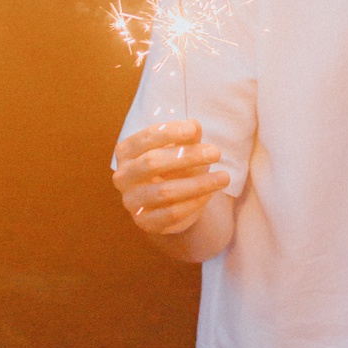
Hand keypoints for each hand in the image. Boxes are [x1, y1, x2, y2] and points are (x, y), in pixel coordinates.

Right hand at [113, 119, 229, 236]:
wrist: (169, 203)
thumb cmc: (174, 168)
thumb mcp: (181, 149)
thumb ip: (187, 137)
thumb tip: (195, 125)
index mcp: (127, 152)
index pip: (145, 138)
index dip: (168, 132)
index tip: (193, 129)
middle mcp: (123, 176)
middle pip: (152, 162)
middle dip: (186, 156)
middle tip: (215, 152)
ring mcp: (132, 201)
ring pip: (165, 191)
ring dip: (198, 183)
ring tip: (224, 177)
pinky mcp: (145, 222)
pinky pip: (172, 213)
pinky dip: (194, 202)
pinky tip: (211, 193)